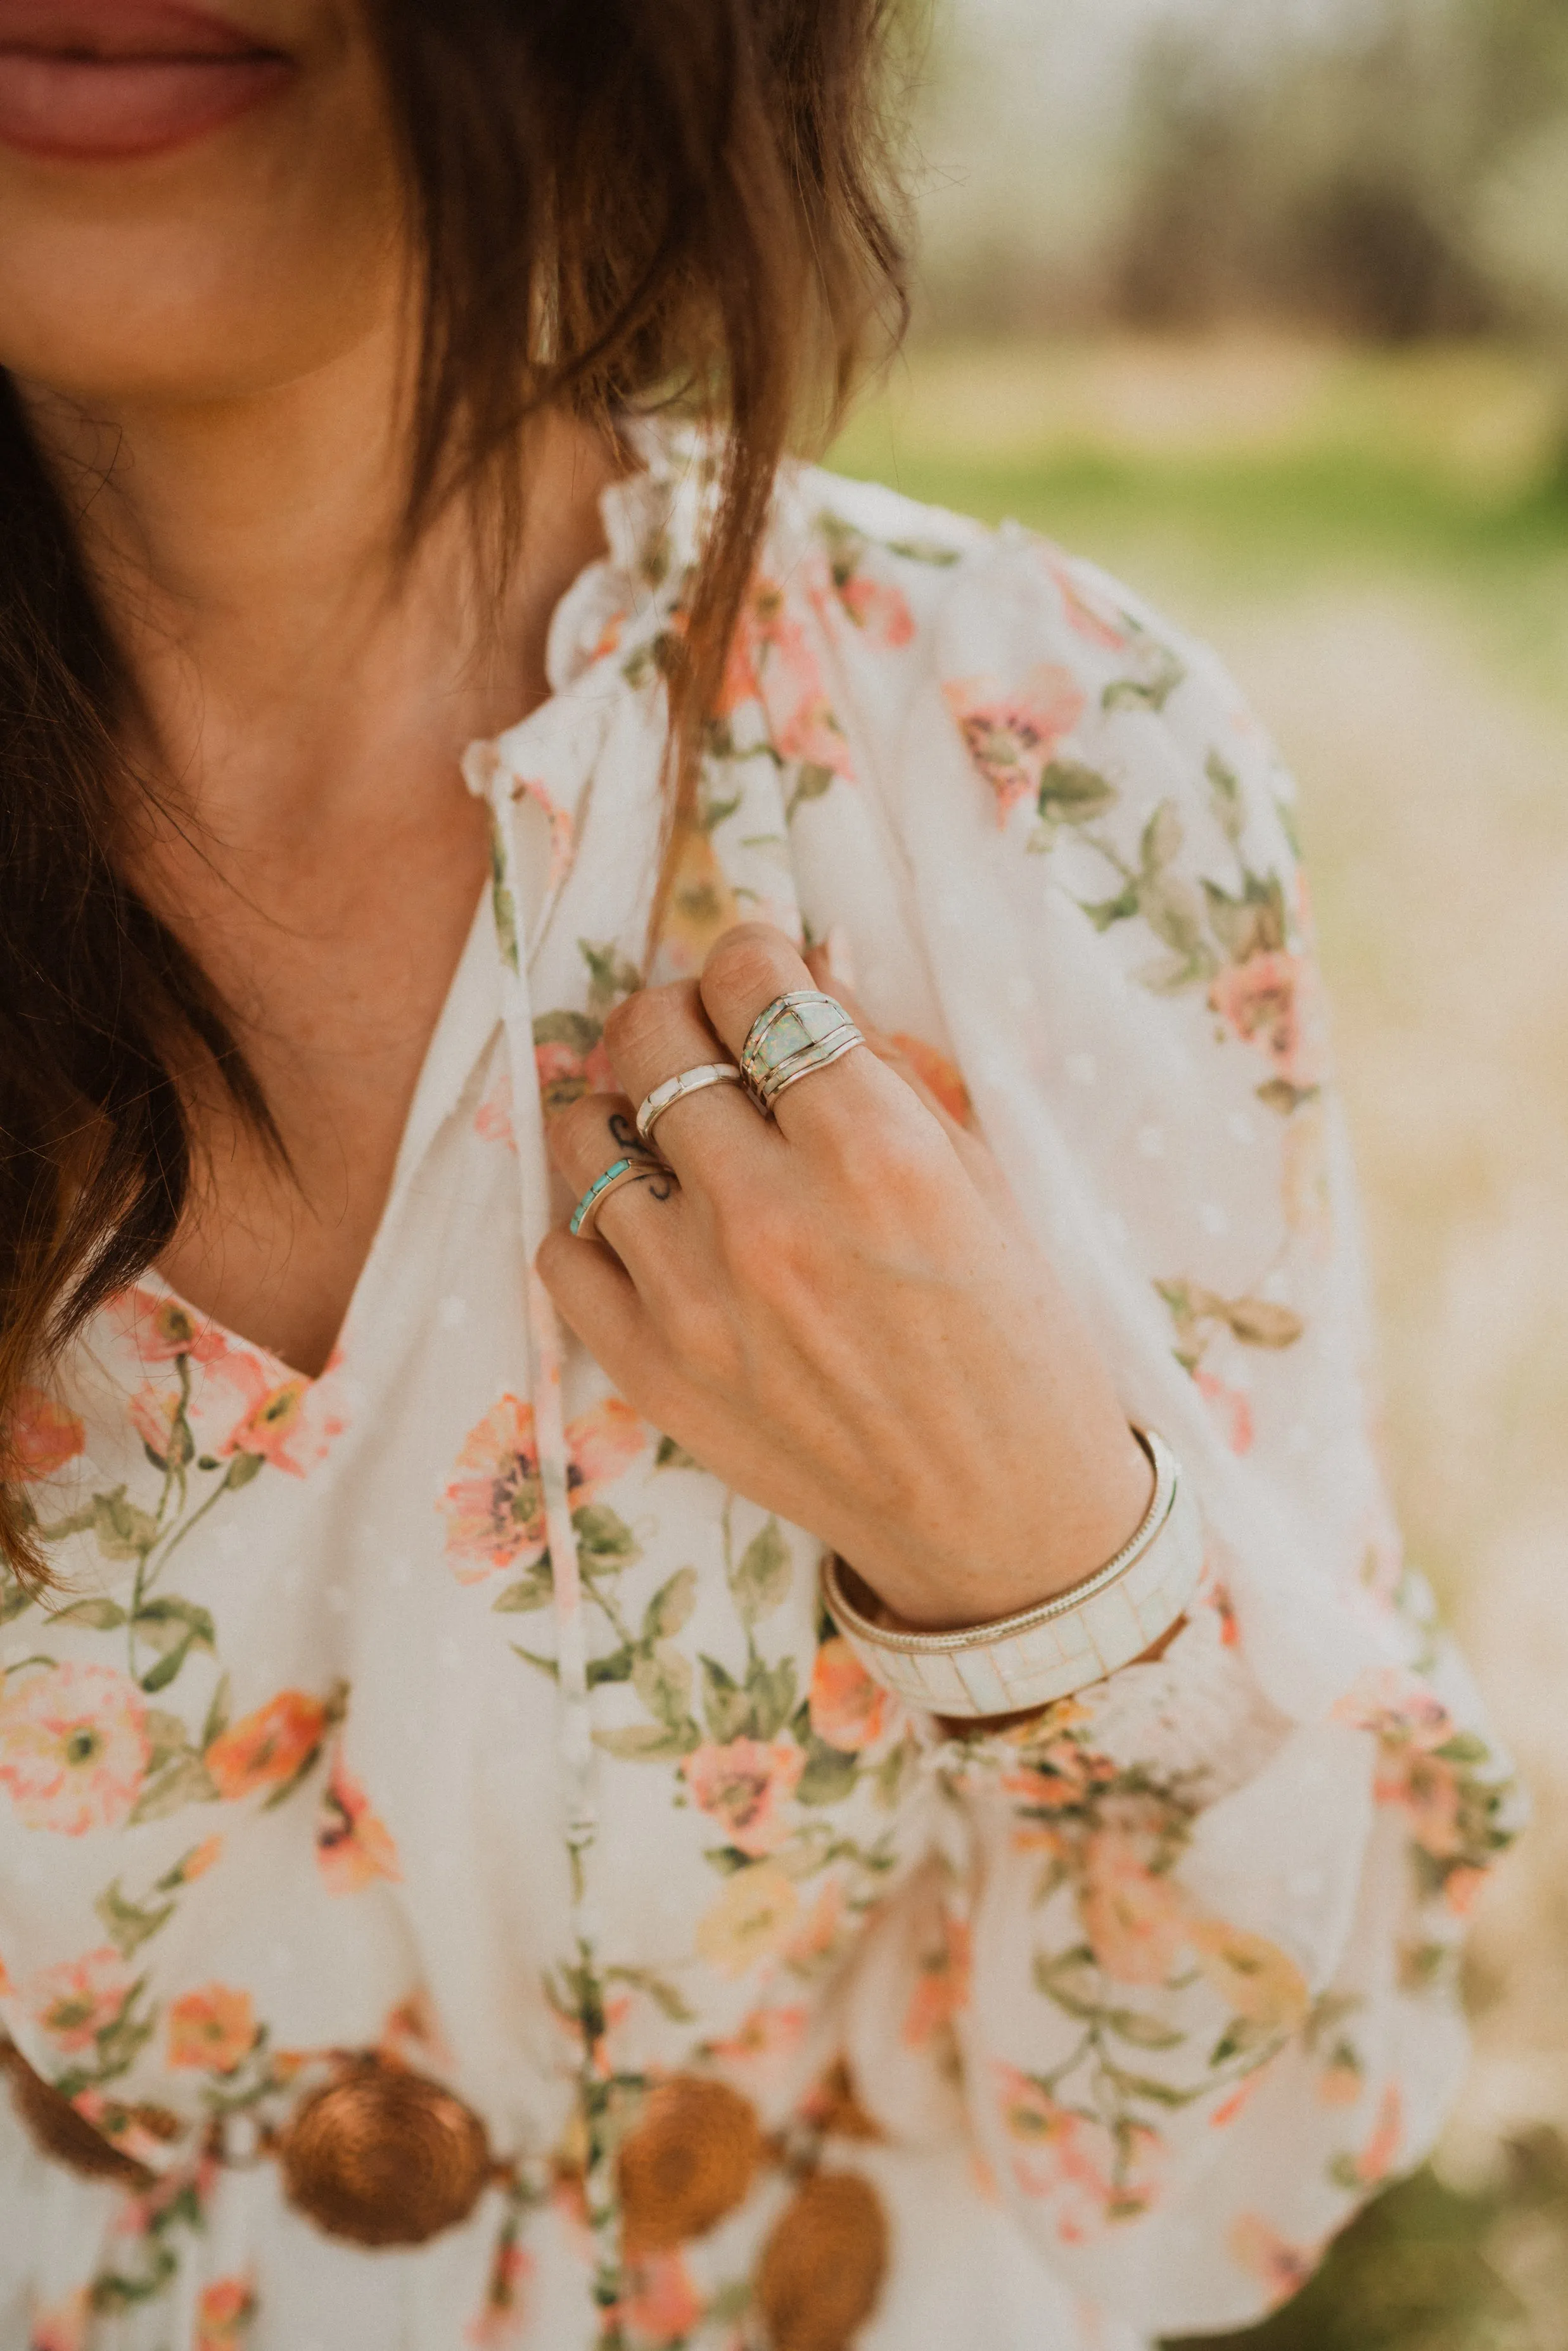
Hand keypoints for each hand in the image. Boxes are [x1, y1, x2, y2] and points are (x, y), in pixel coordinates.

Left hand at [537, 924, 1151, 1631]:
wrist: (1001, 1516)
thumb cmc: (1012, 1336)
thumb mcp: (977, 1178)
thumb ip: (881, 1070)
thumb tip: (800, 973)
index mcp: (874, 1150)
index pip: (752, 976)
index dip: (751, 955)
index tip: (761, 973)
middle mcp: (769, 1213)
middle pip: (649, 1033)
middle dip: (678, 1014)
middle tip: (710, 1045)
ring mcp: (695, 1296)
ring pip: (582, 1133)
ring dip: (622, 1113)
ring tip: (671, 1140)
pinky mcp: (651, 1371)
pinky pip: (561, 1249)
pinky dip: (596, 1225)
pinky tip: (655, 1234)